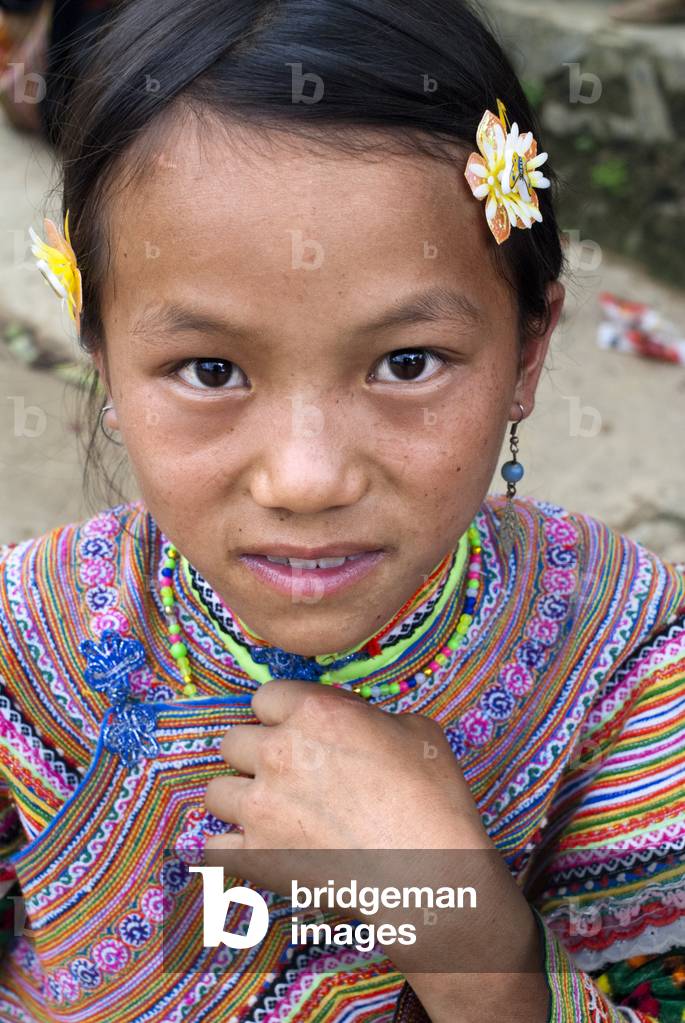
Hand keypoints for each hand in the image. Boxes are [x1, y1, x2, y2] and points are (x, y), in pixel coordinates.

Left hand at [202, 680, 547, 1021]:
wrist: (433, 874)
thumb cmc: (433, 799)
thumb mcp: (415, 729)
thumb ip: (367, 716)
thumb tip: (352, 723)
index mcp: (313, 712)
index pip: (264, 696)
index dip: (282, 713)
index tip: (296, 730)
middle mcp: (278, 752)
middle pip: (232, 740)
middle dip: (254, 754)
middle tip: (283, 773)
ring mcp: (261, 807)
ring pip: (215, 791)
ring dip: (237, 798)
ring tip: (265, 811)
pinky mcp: (256, 857)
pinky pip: (213, 848)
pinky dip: (230, 851)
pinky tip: (254, 849)